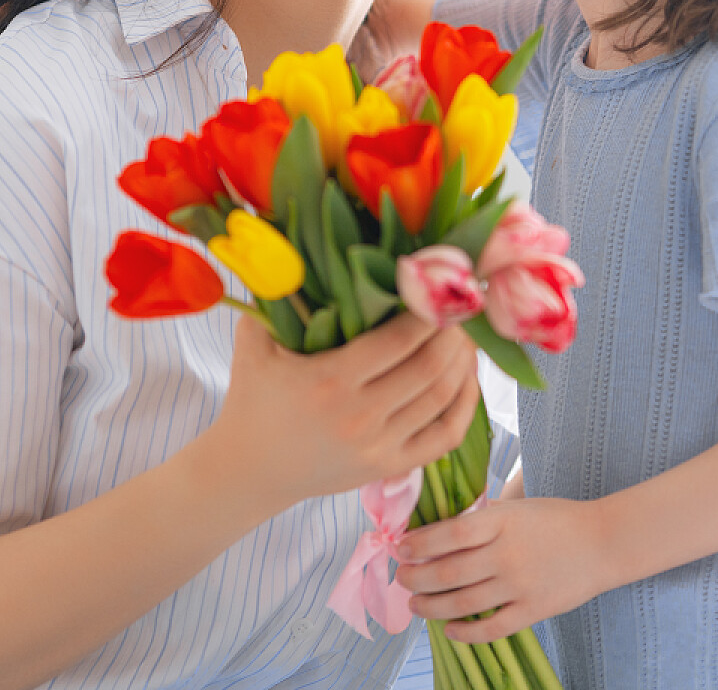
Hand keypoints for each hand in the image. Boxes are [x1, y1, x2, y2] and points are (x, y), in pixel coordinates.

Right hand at [206, 312, 480, 509]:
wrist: (248, 472)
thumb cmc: (252, 399)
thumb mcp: (253, 344)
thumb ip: (273, 296)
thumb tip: (292, 244)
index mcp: (330, 381)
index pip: (398, 340)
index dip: (428, 312)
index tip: (440, 285)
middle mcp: (360, 416)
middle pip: (430, 367)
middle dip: (455, 332)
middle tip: (463, 305)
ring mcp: (378, 447)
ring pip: (443, 398)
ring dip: (464, 362)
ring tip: (469, 333)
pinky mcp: (389, 467)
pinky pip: (445, 436)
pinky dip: (466, 405)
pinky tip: (468, 378)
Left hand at [395, 496, 610, 640]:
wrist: (604, 542)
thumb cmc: (556, 520)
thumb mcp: (517, 508)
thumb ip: (482, 518)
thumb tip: (438, 530)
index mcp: (502, 521)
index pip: (450, 533)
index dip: (420, 543)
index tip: (402, 548)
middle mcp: (507, 553)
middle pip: (449, 571)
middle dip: (417, 578)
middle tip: (402, 579)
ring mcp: (520, 585)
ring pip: (463, 603)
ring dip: (432, 607)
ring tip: (415, 604)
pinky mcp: (533, 610)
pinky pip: (491, 628)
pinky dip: (465, 633)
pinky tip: (449, 629)